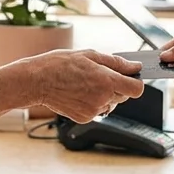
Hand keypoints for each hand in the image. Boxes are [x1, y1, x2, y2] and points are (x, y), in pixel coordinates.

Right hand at [10, 50, 145, 122]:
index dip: (135, 82)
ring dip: (104, 95)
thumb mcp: (90, 55)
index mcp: (107, 81)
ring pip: (111, 103)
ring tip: (85, 84)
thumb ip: (116, 63)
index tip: (129, 77)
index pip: (137, 89)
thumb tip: (135, 67)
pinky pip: (98, 110)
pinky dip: (93, 102)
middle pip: (124, 96)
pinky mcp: (85, 118)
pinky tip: (78, 93)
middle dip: (117, 86)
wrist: (36, 82)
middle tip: (98, 76)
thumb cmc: (59, 65)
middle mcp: (103, 99)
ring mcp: (94, 111)